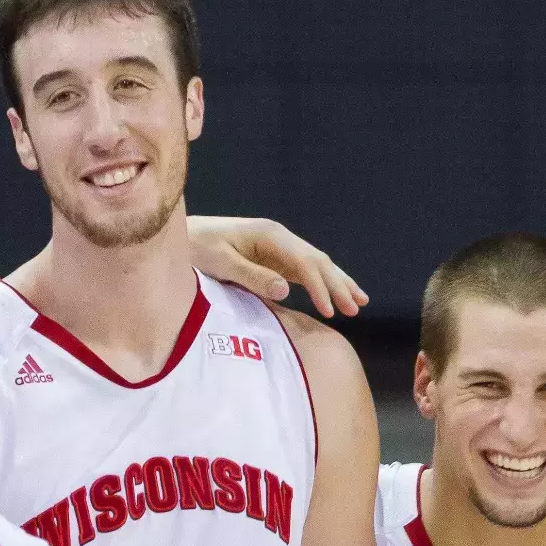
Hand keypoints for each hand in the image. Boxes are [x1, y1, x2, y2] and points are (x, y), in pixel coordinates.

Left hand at [184, 215, 368, 317]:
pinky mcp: (276, 257)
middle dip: (338, 285)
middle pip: (318, 261)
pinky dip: (324, 283)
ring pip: (317, 264)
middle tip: (355, 308)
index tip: (330, 310)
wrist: (186, 234)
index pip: (304, 262)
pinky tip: (337, 295)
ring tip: (360, 302)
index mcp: (269, 235)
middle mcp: (280, 237)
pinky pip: (306, 271)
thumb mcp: (221, 263)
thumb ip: (252, 276)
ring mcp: (280, 247)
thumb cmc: (198, 248)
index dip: (319, 287)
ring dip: (338, 283)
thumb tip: (285, 290)